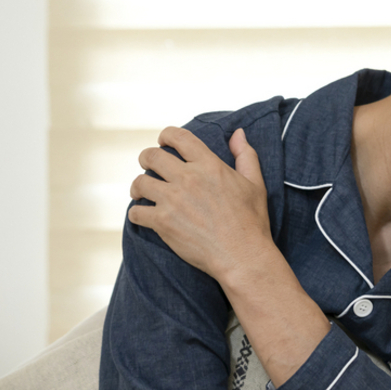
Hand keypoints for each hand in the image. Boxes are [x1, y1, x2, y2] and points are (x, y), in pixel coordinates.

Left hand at [128, 126, 271, 280]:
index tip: (163, 141)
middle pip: (151, 156)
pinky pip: (137, 212)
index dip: (166, 135)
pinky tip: (142, 216)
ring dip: (137, 186)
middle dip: (146, 158)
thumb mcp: (255, 183)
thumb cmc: (251, 222)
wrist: (242, 256)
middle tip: (147, 166)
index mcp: (209, 165)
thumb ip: (245, 155)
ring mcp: (173, 200)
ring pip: (140, 183)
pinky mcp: (163, 222)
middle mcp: (188, 178)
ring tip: (140, 192)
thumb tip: (238, 133)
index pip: (178, 137)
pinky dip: (136, 214)